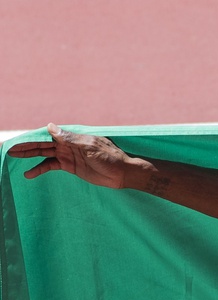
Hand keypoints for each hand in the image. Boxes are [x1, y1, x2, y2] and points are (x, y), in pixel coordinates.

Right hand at [7, 123, 141, 189]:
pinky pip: (51, 166)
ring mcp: (68, 156)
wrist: (123, 173)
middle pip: (42, 144)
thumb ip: (70, 139)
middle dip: (26, 146)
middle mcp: (67, 145)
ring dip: (29, 155)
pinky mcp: (71, 167)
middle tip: (9, 148)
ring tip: (13, 156)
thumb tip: (50, 126)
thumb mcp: (90, 147)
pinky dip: (40, 169)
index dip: (32, 136)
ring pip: (44, 154)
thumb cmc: (111, 157)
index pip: (48, 134)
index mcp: (72, 137)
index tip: (18, 139)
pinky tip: (29, 174)